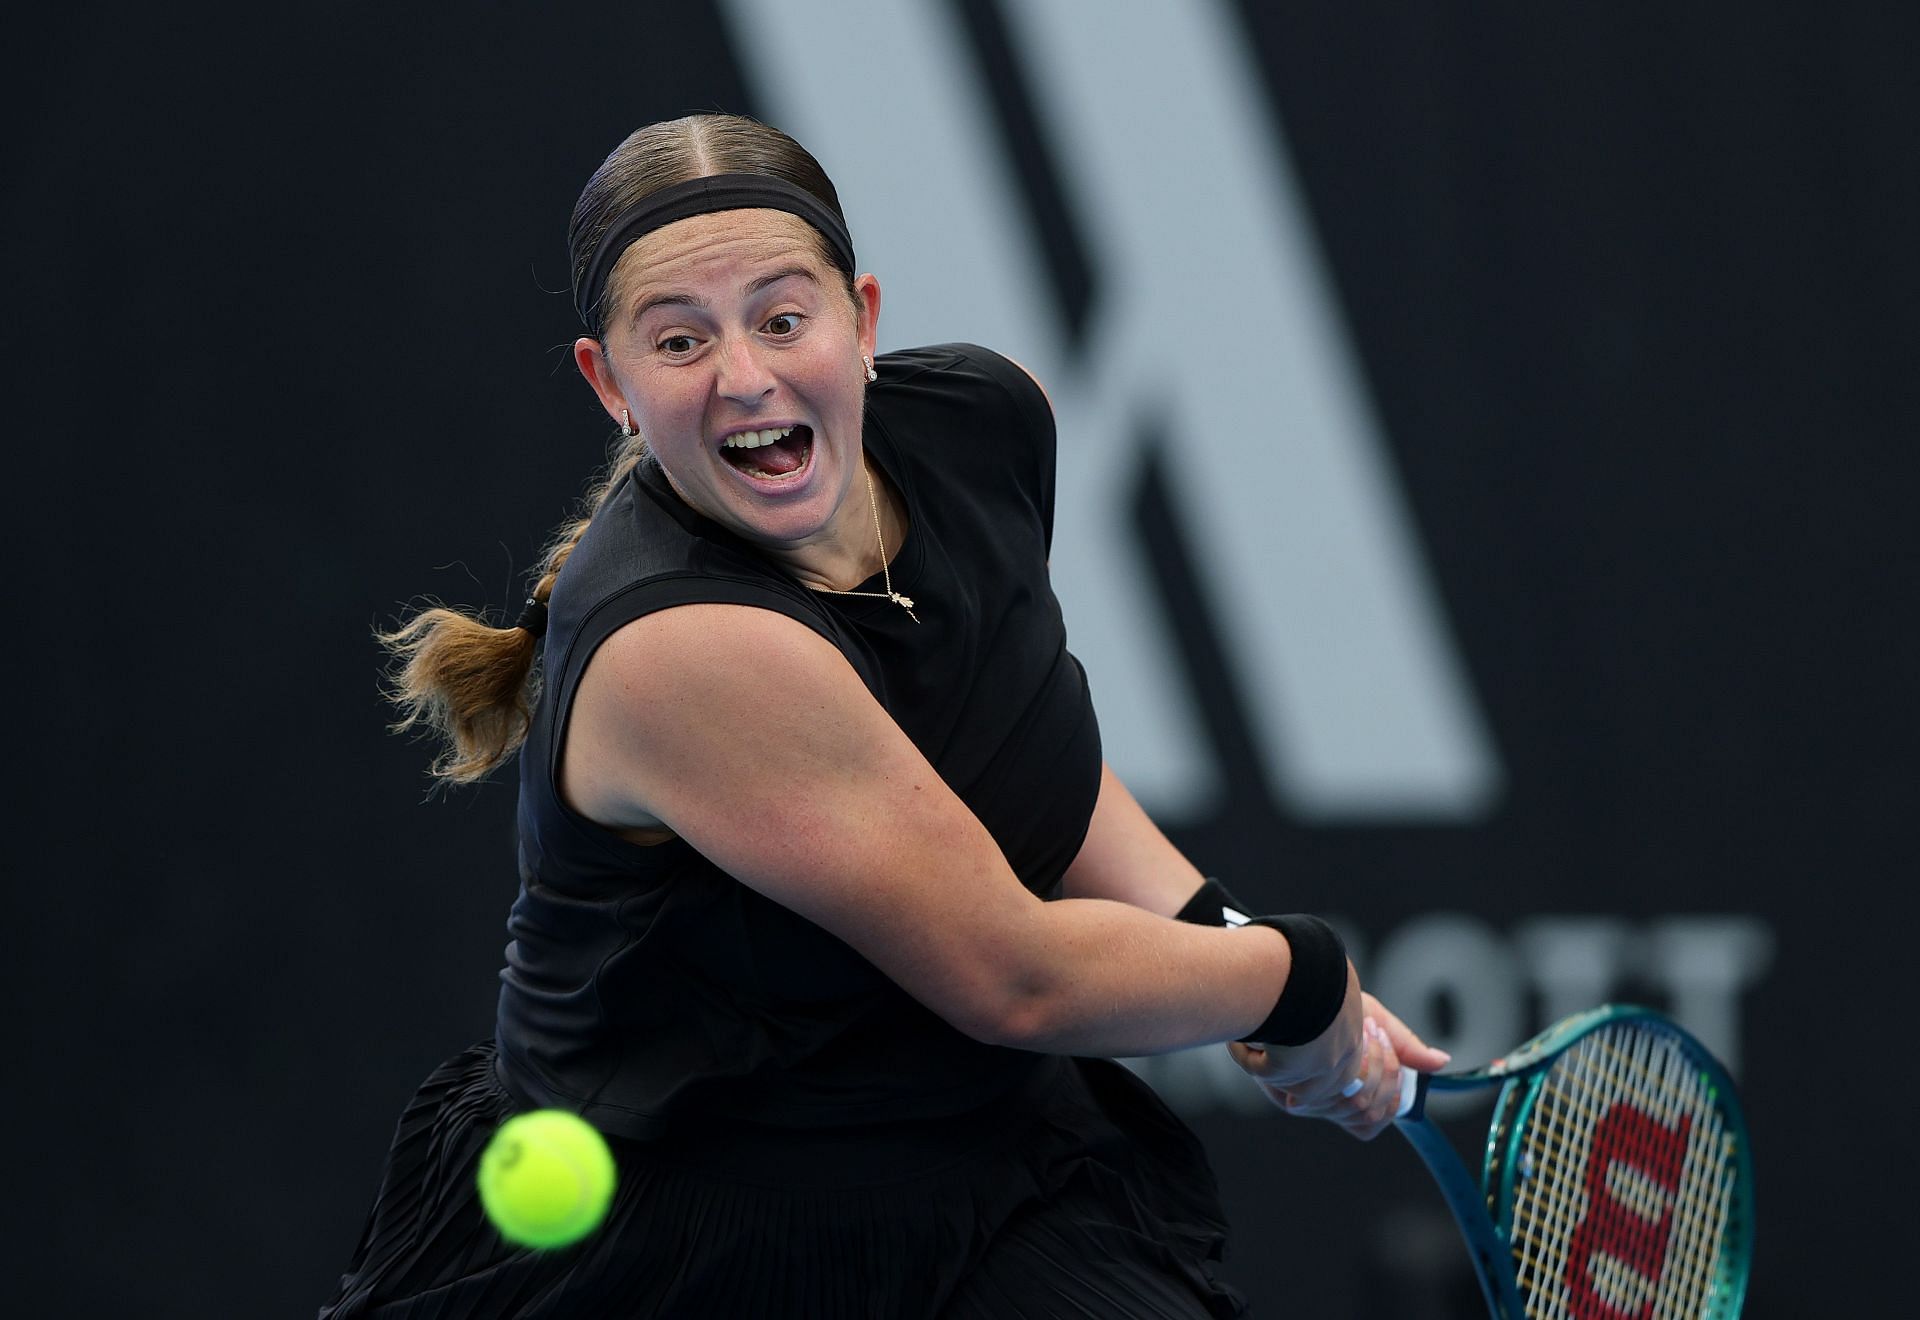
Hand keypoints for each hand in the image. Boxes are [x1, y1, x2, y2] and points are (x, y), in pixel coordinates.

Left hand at [1229, 987, 1450, 1140]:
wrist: (1289, 984)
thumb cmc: (1326, 1001)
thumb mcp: (1373, 1021)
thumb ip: (1404, 1046)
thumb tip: (1442, 1062)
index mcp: (1338, 1093)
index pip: (1370, 1123)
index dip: (1390, 1102)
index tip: (1395, 1060)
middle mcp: (1319, 1103)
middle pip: (1369, 1111)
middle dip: (1384, 1071)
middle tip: (1374, 1033)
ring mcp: (1300, 1100)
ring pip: (1358, 1103)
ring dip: (1370, 1062)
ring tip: (1363, 1028)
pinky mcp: (1284, 1091)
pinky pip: (1337, 1095)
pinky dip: (1356, 1064)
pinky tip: (1352, 1037)